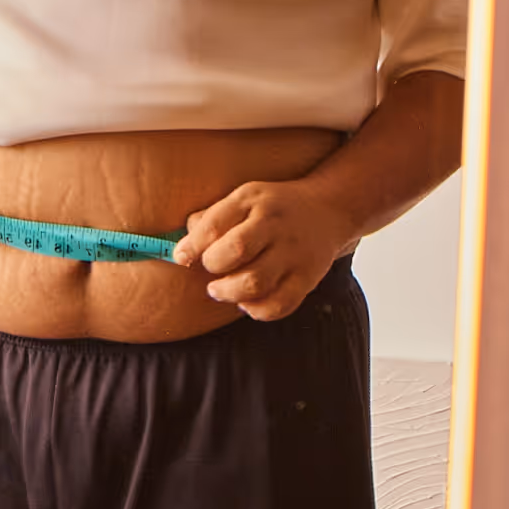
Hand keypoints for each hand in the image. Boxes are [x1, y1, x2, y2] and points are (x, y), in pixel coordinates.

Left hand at [170, 178, 355, 320]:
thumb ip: (213, 218)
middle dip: (213, 266)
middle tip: (208, 271)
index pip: (215, 224)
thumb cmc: (272, 207)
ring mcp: (293, 253)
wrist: (327, 209)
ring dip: (229, 292)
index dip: (192, 246)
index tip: (181, 258)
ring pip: (256, 282)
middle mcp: (274, 224)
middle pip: (236, 251)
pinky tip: (246, 302)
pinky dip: (257, 310)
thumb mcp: (243, 198)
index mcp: (252, 200)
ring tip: (219, 289)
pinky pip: (280, 304)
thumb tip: (183, 248)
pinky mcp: (307, 278)